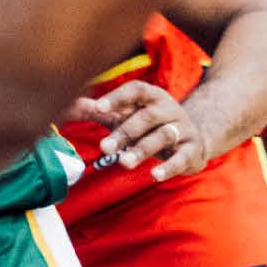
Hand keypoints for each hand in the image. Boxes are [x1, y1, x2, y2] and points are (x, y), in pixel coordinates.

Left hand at [68, 80, 210, 180]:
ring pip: (162, 136)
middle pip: (146, 117)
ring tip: (123, 163)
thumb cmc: (151, 126)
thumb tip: (70, 105)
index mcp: (153, 96)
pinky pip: (181, 158)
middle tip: (104, 147)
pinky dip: (169, 167)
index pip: (136, 90)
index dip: (118, 97)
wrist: (195, 138)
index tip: (99, 107)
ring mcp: (183, 129)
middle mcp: (169, 109)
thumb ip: (102, 111)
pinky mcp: (192, 150)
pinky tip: (154, 176)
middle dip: (125, 132)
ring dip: (142, 149)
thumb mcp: (129, 116)